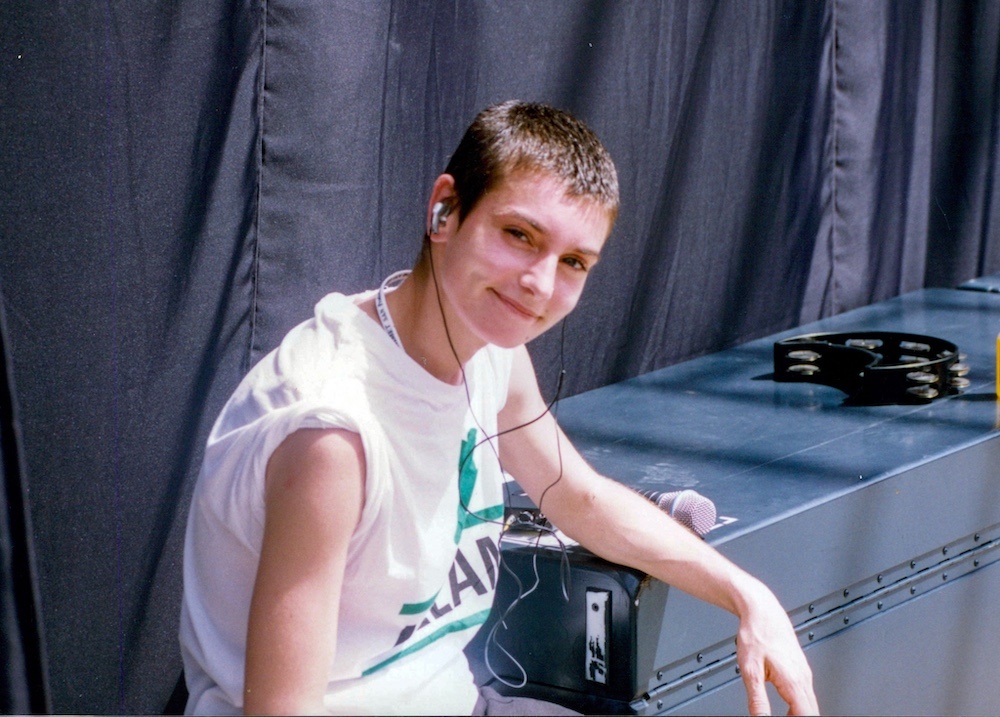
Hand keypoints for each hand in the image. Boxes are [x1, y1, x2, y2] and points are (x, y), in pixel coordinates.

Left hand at [735, 584, 818, 715]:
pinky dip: (800, 706)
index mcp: (794, 681)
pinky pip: (806, 694)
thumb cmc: (756, 634)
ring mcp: (804, 672)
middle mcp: (804, 678)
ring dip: (800, 715)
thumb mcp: (749, 671)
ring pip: (810, 704)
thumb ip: (757, 700)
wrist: (761, 611)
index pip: (806, 716)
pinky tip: (787, 710)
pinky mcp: (801, 668)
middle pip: (812, 711)